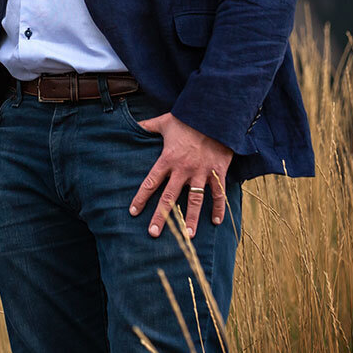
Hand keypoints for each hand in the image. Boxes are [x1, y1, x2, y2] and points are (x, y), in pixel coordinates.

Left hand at [128, 112, 232, 237]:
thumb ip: (148, 126)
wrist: (215, 115)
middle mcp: (183, 169)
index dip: (141, 198)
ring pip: (195, 201)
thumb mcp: (164, 121)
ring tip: (188, 236)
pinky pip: (218, 194)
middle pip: (169, 197)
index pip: (150, 182)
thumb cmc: (187, 119)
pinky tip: (217, 222)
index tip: (133, 212)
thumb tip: (132, 124)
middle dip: (161, 216)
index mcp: (167, 159)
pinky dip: (219, 208)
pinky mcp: (218, 172)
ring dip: (191, 219)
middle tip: (154, 233)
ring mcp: (202, 172)